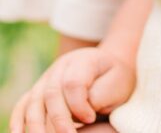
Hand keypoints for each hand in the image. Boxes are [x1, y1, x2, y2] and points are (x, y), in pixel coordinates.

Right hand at [10, 47, 135, 132]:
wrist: (108, 71)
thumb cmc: (115, 80)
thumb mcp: (117, 83)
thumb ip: (101, 94)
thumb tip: (81, 111)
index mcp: (84, 59)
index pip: (73, 82)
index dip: (79, 105)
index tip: (90, 119)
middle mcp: (61, 66)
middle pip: (51, 93)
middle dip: (58, 119)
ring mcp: (46, 78)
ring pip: (34, 101)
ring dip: (36, 125)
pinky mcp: (37, 91)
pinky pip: (22, 105)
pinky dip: (19, 121)